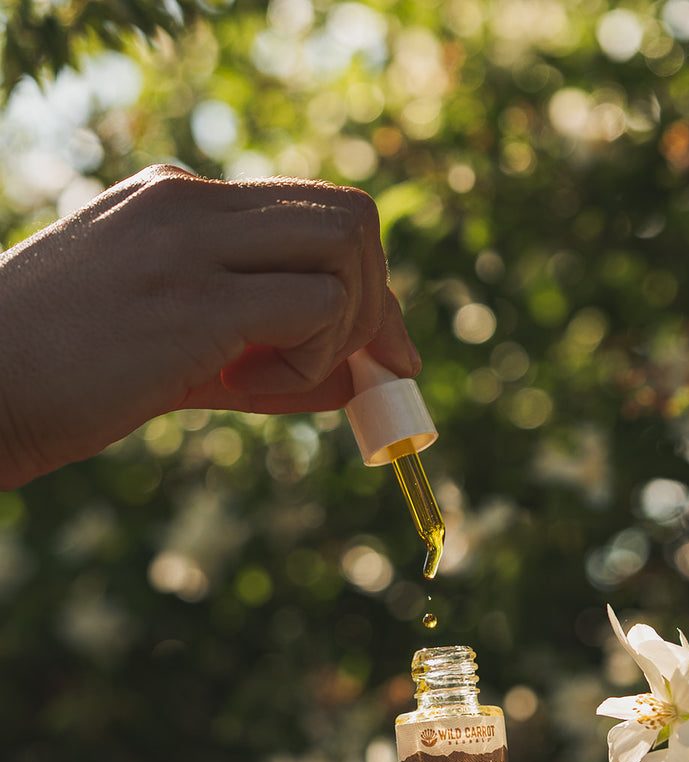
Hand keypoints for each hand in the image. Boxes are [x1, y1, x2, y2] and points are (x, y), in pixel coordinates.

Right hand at [0, 164, 419, 487]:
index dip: (362, 281)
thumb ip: (263, 356)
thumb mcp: (171, 345)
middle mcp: (189, 202)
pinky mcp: (199, 302)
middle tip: (367, 366)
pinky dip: (316, 361)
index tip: (370, 347)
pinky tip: (256, 389)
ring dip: (346, 330)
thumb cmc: (65, 375)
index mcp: (177, 199)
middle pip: (349, 217)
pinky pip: (318, 310)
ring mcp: (193, 244)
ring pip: (346, 251)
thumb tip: (358, 380)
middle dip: (378, 301)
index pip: (311, 211)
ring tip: (279, 381)